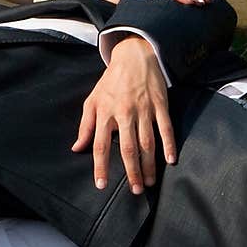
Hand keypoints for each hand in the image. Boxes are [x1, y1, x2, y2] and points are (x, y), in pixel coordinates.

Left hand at [71, 36, 175, 194]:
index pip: (101, 145)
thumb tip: (76, 148)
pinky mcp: (160, 105)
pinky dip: (169, 144)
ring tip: (150, 181)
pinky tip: (170, 159)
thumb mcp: (92, 100)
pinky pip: (165, 128)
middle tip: (136, 190)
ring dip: (149, 164)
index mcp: (105, 113)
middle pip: (128, 148)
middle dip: (132, 172)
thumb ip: (85, 126)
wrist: (134, 56)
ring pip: (147, 142)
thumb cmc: (111, 81)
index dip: (101, 166)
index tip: (101, 184)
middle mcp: (124, 113)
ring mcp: (144, 109)